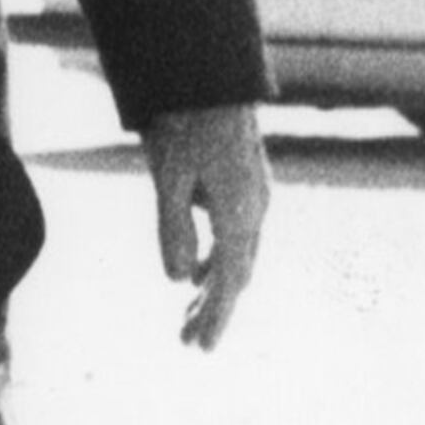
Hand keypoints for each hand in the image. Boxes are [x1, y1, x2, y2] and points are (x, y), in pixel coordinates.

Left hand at [140, 102, 268, 349]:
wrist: (209, 77)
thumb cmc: (184, 123)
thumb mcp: (167, 177)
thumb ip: (172, 228)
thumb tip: (176, 281)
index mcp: (241, 213)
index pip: (230, 280)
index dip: (215, 316)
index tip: (200, 347)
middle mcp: (256, 210)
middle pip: (237, 274)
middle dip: (214, 309)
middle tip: (188, 343)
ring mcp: (255, 198)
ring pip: (238, 256)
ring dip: (215, 288)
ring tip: (189, 318)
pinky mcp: (246, 187)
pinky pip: (236, 237)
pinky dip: (217, 261)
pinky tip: (196, 276)